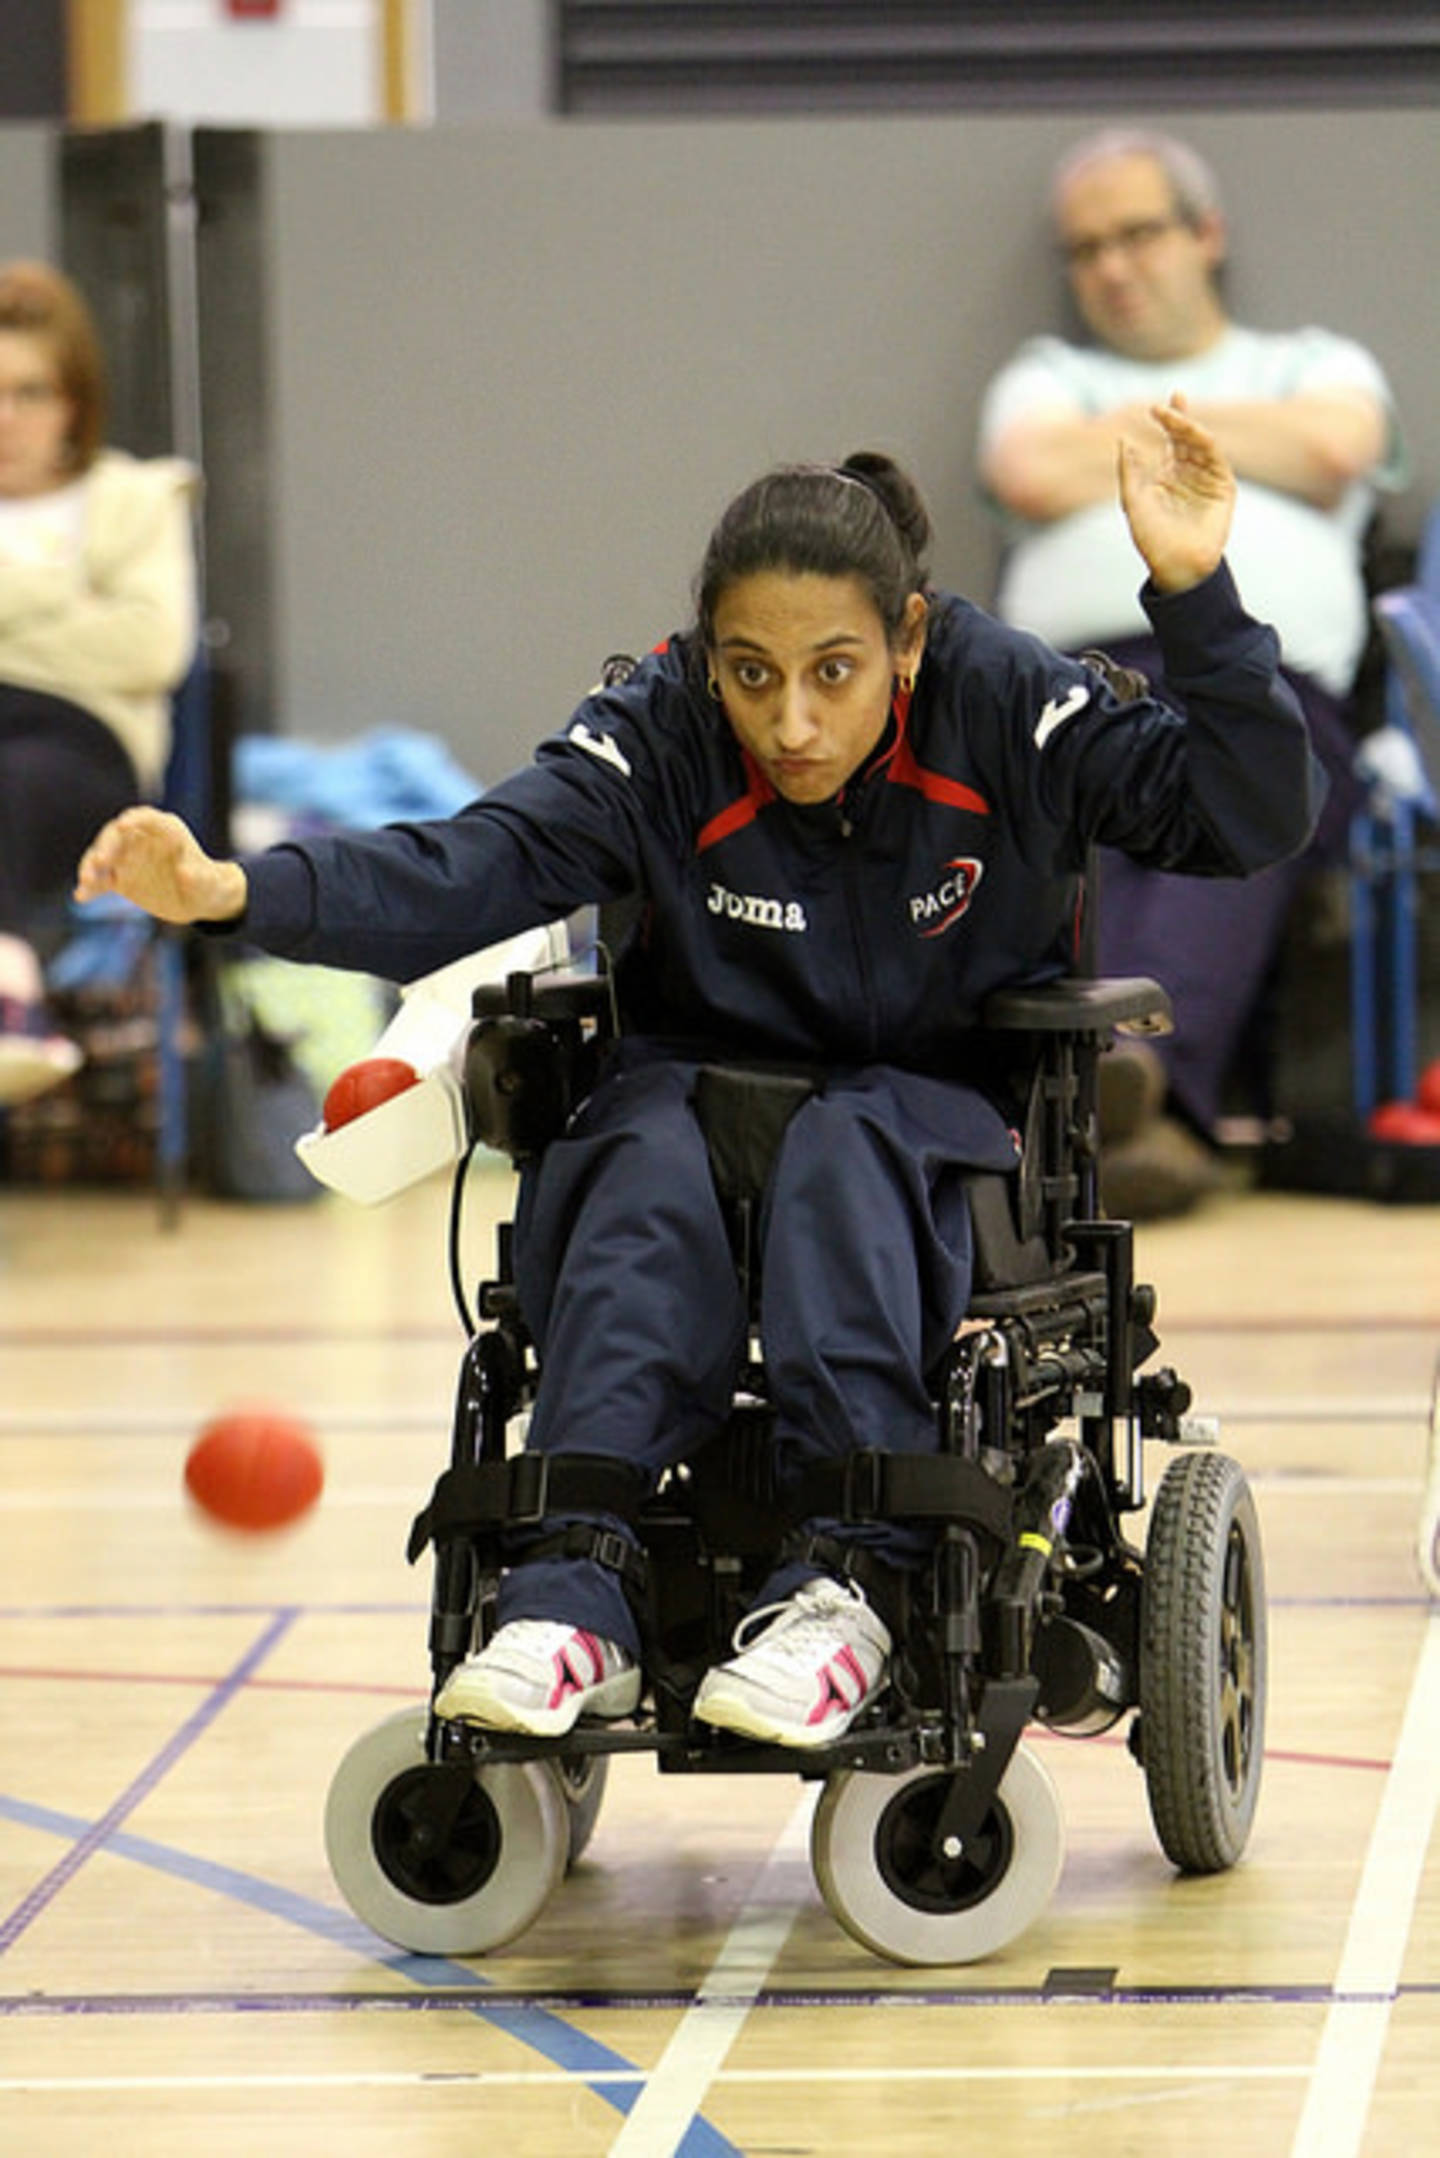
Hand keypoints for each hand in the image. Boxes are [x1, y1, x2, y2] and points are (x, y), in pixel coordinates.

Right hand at [74, 806, 247, 924]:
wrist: (199, 901)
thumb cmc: (209, 885)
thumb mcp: (209, 883)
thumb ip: (199, 876)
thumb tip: (185, 871)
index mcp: (166, 830)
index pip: (145, 818)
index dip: (134, 820)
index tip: (123, 826)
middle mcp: (142, 839)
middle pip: (117, 835)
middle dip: (106, 846)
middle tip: (100, 862)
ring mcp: (128, 858)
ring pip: (103, 855)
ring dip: (91, 865)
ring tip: (86, 881)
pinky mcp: (120, 878)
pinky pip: (101, 880)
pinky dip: (90, 886)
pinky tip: (81, 897)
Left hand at [1117, 394, 1236, 592]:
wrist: (1176, 564)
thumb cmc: (1151, 538)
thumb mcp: (1133, 501)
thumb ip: (1129, 471)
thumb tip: (1123, 440)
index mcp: (1166, 473)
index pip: (1169, 439)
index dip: (1167, 420)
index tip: (1155, 407)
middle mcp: (1188, 472)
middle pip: (1187, 436)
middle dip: (1180, 417)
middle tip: (1170, 402)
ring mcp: (1207, 478)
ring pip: (1201, 444)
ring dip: (1190, 428)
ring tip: (1176, 417)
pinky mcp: (1223, 487)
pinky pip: (1216, 459)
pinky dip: (1205, 444)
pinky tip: (1193, 434)